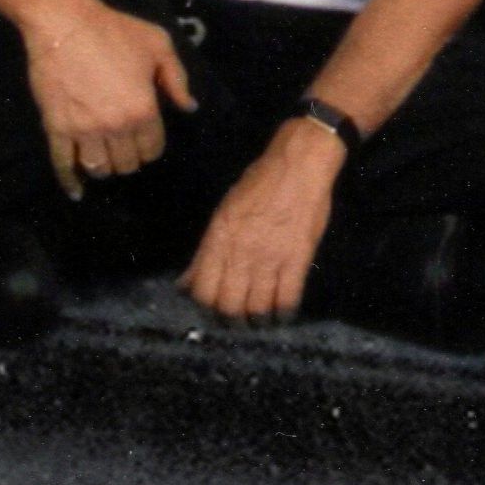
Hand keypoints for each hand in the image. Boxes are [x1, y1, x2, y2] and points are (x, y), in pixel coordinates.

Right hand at [26, 4, 191, 197]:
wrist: (65, 25)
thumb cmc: (115, 31)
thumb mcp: (158, 45)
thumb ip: (177, 79)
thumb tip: (189, 108)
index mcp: (143, 110)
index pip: (152, 149)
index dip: (151, 147)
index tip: (146, 139)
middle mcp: (116, 127)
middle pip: (127, 163)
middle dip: (129, 158)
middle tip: (125, 145)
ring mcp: (84, 131)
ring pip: (99, 167)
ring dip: (105, 166)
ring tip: (105, 156)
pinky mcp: (57, 128)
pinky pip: (63, 164)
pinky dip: (70, 182)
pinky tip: (77, 192)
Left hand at [183, 118, 342, 320]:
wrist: (299, 164)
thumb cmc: (259, 183)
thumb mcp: (224, 212)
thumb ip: (206, 251)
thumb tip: (185, 283)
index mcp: (219, 239)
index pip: (203, 291)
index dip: (207, 307)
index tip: (214, 310)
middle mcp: (240, 252)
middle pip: (229, 306)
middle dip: (232, 320)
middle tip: (238, 321)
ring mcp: (270, 257)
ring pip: (257, 307)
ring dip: (257, 321)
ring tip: (259, 320)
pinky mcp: (298, 258)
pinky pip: (287, 298)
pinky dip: (283, 313)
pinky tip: (282, 315)